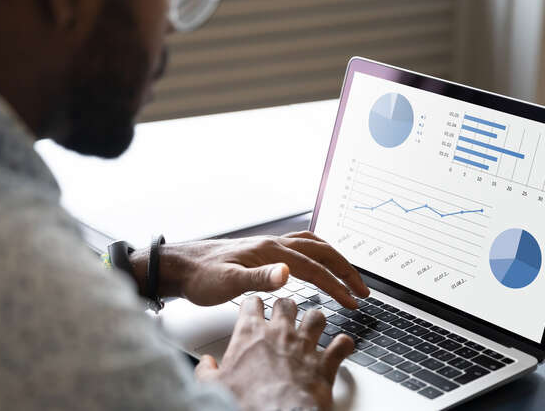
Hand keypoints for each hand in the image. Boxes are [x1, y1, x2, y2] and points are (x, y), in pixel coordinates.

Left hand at [130, 231, 368, 307]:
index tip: (353, 301)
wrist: (182, 265)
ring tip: (350, 277)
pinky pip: (301, 245)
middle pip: (321, 251)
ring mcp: (270, 244)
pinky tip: (318, 262)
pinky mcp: (264, 250)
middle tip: (362, 291)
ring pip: (314, 245)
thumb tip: (288, 273)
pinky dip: (318, 253)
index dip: (336, 285)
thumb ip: (258, 278)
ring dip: (335, 260)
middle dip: (345, 270)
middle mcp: (274, 243)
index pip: (314, 267)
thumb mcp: (227, 282)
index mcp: (270, 251)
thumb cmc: (201, 276)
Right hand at [195, 297, 352, 410]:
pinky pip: (342, 344)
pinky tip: (341, 346)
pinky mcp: (326, 363)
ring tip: (313, 326)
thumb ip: (206, 372)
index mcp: (251, 333)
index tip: (254, 307)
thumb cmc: (247, 403)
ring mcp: (305, 346)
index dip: (253, 304)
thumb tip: (204, 366)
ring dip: (316, 321)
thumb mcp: (214, 387)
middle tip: (284, 314)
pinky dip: (343, 345)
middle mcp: (280, 333)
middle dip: (286, 307)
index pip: (252, 302)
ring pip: (317, 316)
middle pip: (286, 302)